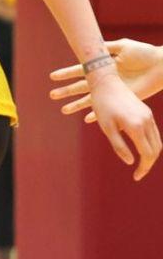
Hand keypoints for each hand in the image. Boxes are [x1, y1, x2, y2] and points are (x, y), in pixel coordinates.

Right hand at [51, 40, 162, 120]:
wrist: (162, 65)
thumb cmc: (144, 53)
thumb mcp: (123, 47)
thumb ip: (107, 47)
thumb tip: (89, 45)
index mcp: (104, 66)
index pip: (81, 70)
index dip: (66, 73)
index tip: (52, 76)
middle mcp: (107, 79)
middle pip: (82, 86)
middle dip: (67, 91)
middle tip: (52, 95)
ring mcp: (115, 91)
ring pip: (91, 100)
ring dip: (78, 105)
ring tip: (64, 110)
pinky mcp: (125, 99)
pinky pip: (109, 109)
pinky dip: (98, 114)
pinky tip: (88, 119)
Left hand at [64, 64, 161, 180]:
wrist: (106, 82)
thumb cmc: (102, 104)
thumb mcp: (106, 127)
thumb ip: (119, 146)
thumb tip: (131, 162)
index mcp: (136, 126)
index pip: (146, 154)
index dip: (143, 168)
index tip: (135, 177)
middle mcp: (146, 121)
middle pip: (155, 150)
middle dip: (148, 164)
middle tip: (138, 173)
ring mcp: (149, 116)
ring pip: (157, 142)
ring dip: (151, 154)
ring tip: (140, 163)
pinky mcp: (147, 112)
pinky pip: (154, 133)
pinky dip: (151, 144)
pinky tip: (142, 149)